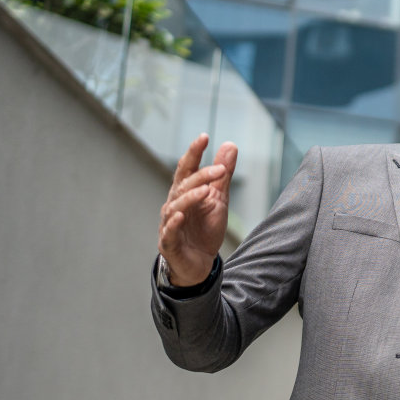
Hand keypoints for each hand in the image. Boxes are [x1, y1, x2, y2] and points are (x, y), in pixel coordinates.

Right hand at [159, 134, 236, 286]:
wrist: (199, 263)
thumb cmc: (204, 228)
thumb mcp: (219, 199)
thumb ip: (223, 175)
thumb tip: (230, 144)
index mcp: (185, 192)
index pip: (187, 168)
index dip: (194, 152)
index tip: (204, 136)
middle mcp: (174, 204)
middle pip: (183, 185)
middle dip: (200, 175)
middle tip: (220, 169)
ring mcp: (169, 223)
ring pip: (176, 207)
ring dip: (190, 198)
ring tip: (205, 190)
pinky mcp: (169, 243)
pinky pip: (169, 231)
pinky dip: (174, 223)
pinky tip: (181, 216)